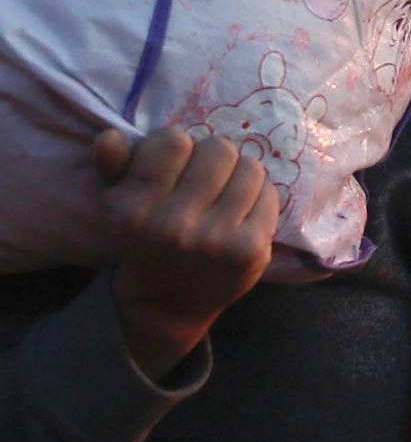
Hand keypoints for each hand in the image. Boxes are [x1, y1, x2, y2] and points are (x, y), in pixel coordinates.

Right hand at [95, 128, 279, 379]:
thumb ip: (114, 166)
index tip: (175, 164)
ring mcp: (215, 239)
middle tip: (205, 177)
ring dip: (239, 174)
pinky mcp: (250, 250)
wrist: (167, 305)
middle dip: (212, 157)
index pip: (173, 141)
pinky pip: (269, 194)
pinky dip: (258, 197)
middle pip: (218, 149)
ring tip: (224, 193)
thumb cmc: (144, 241)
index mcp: (135, 210)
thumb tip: (111, 137)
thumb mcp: (118, 204)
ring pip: (250, 167)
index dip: (178, 146)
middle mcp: (173, 226)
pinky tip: (240, 213)